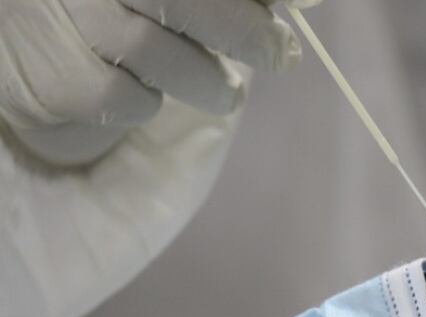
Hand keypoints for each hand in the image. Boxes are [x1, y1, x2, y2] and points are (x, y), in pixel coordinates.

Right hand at [0, 0, 319, 164]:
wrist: (27, 36)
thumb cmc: (115, 7)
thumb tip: (303, 3)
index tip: (301, 5)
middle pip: (183, 0)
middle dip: (248, 32)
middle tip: (280, 55)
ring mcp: (54, 20)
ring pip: (157, 54)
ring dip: (209, 81)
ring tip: (223, 91)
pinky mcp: (48, 78)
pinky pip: (124, 99)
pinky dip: (151, 102)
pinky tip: (149, 91)